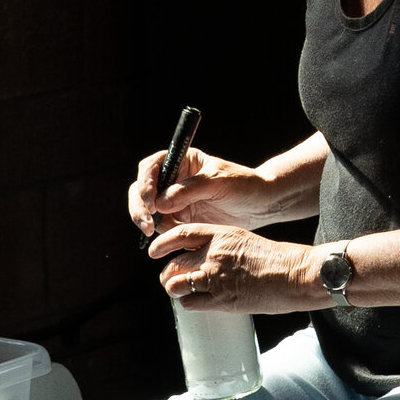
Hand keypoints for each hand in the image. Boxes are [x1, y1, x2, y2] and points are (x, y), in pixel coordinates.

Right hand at [128, 145, 285, 237]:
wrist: (260, 205)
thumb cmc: (243, 185)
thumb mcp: (218, 182)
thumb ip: (188, 191)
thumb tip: (159, 203)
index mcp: (181, 161)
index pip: (152, 167)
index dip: (146, 183)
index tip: (151, 201)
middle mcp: (173, 179)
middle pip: (141, 189)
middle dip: (139, 206)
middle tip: (147, 224)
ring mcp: (173, 200)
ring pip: (146, 210)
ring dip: (147, 221)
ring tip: (158, 231)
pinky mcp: (179, 218)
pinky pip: (161, 226)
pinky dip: (162, 233)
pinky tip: (174, 238)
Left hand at [149, 219, 319, 312]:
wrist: (293, 274)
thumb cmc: (273, 259)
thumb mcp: (242, 240)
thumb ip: (219, 245)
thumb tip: (200, 257)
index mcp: (220, 234)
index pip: (180, 234)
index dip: (162, 243)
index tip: (154, 251)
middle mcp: (213, 254)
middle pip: (174, 264)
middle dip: (168, 274)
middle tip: (171, 279)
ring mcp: (215, 277)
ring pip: (176, 284)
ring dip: (176, 290)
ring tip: (183, 292)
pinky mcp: (220, 299)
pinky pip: (190, 303)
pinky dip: (189, 303)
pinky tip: (198, 302)